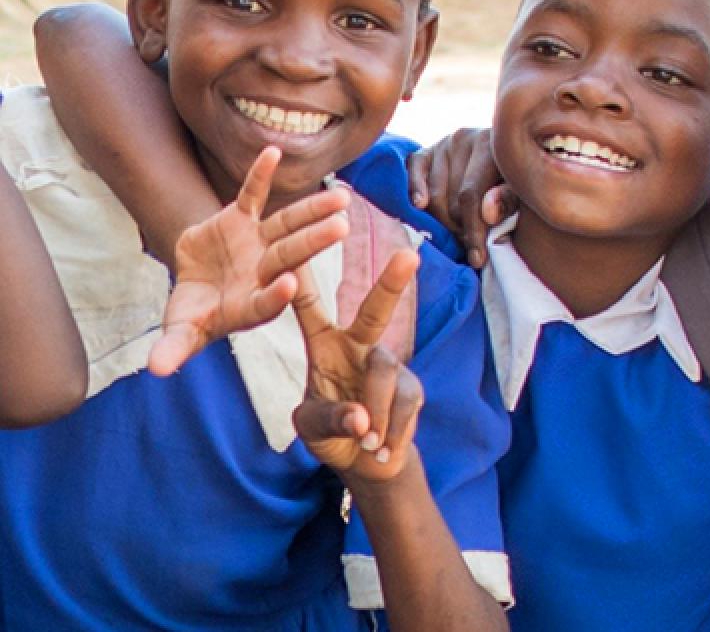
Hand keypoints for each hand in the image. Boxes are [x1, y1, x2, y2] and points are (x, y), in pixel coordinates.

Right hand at [153, 147, 350, 375]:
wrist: (195, 282)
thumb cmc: (193, 314)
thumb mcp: (181, 331)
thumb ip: (174, 347)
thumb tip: (154, 370)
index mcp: (252, 304)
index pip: (268, 301)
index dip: (277, 295)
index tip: (290, 285)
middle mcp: (263, 272)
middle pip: (290, 257)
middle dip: (314, 242)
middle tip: (342, 229)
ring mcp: (257, 243)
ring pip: (287, 224)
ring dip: (311, 210)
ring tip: (340, 198)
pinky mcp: (242, 219)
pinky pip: (253, 195)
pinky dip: (261, 175)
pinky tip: (273, 152)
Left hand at [291, 251, 422, 483]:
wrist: (369, 464)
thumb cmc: (330, 434)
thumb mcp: (312, 429)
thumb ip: (330, 420)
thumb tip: (362, 419)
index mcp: (323, 347)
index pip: (309, 308)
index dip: (301, 280)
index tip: (297, 247)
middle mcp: (358, 346)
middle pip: (375, 310)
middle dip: (392, 283)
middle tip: (409, 256)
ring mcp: (388, 364)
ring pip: (383, 378)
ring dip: (373, 418)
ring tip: (366, 444)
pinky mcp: (412, 386)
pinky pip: (404, 405)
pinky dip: (391, 434)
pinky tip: (382, 449)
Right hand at [407, 128, 515, 267]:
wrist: (506, 159)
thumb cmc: (517, 181)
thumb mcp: (521, 192)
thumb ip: (508, 201)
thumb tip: (487, 213)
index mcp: (492, 144)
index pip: (471, 195)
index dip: (473, 230)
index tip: (477, 259)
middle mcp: (464, 137)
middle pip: (450, 200)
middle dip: (459, 228)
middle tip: (469, 244)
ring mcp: (443, 143)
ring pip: (432, 195)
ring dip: (442, 221)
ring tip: (457, 233)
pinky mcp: (425, 151)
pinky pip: (412, 170)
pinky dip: (414, 189)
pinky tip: (419, 205)